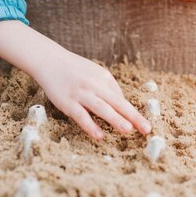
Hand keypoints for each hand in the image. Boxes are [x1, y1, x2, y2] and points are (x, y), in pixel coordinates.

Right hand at [32, 49, 151, 140]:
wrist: (49, 60)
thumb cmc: (74, 70)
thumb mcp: (94, 73)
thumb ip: (107, 87)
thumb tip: (120, 104)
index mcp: (104, 78)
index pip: (120, 98)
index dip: (133, 113)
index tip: (144, 125)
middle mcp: (95, 85)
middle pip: (117, 103)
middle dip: (133, 116)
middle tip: (146, 129)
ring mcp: (81, 94)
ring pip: (102, 108)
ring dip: (116, 119)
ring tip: (128, 130)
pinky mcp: (67, 102)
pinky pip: (81, 116)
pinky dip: (91, 126)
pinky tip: (100, 135)